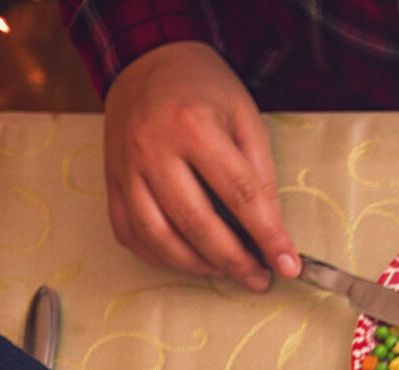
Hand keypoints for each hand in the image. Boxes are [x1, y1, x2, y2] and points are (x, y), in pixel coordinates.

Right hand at [103, 41, 299, 289]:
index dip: (268, 237)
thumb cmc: (203, 89)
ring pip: (159, 237)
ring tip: (225, 270)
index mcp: (192, 126)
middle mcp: (152, 148)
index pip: (239, 195)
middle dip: (234, 260)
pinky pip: (129, 233)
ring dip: (196, 265)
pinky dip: (160, 256)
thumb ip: (260, 176)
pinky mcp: (110, 180)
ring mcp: (125, 167)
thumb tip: (272, 234)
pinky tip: (188, 259)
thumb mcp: (246, 119)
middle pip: (196, 223)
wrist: (147, 62)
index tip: (288, 266)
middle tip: (258, 278)